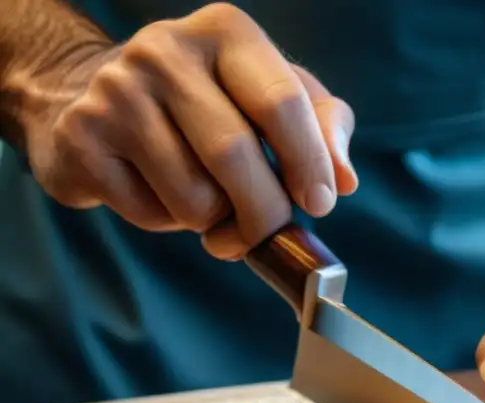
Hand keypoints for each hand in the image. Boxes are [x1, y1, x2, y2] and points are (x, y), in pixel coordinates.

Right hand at [21, 3, 356, 258]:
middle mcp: (164, 50)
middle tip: (268, 232)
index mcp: (225, 31)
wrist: (90, 95)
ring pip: (195, 198)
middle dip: (264, 213)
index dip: (309, 163)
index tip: (320, 202)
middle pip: (235, 156)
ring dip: (216, 223)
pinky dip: (170, 223)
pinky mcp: (83, 139)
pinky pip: (152, 214)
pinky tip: (159, 193)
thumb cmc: (208, 103)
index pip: (281, 103)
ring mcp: (116, 92)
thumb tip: (344, 179)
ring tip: (208, 204)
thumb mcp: (272, 95)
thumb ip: (322, 126)